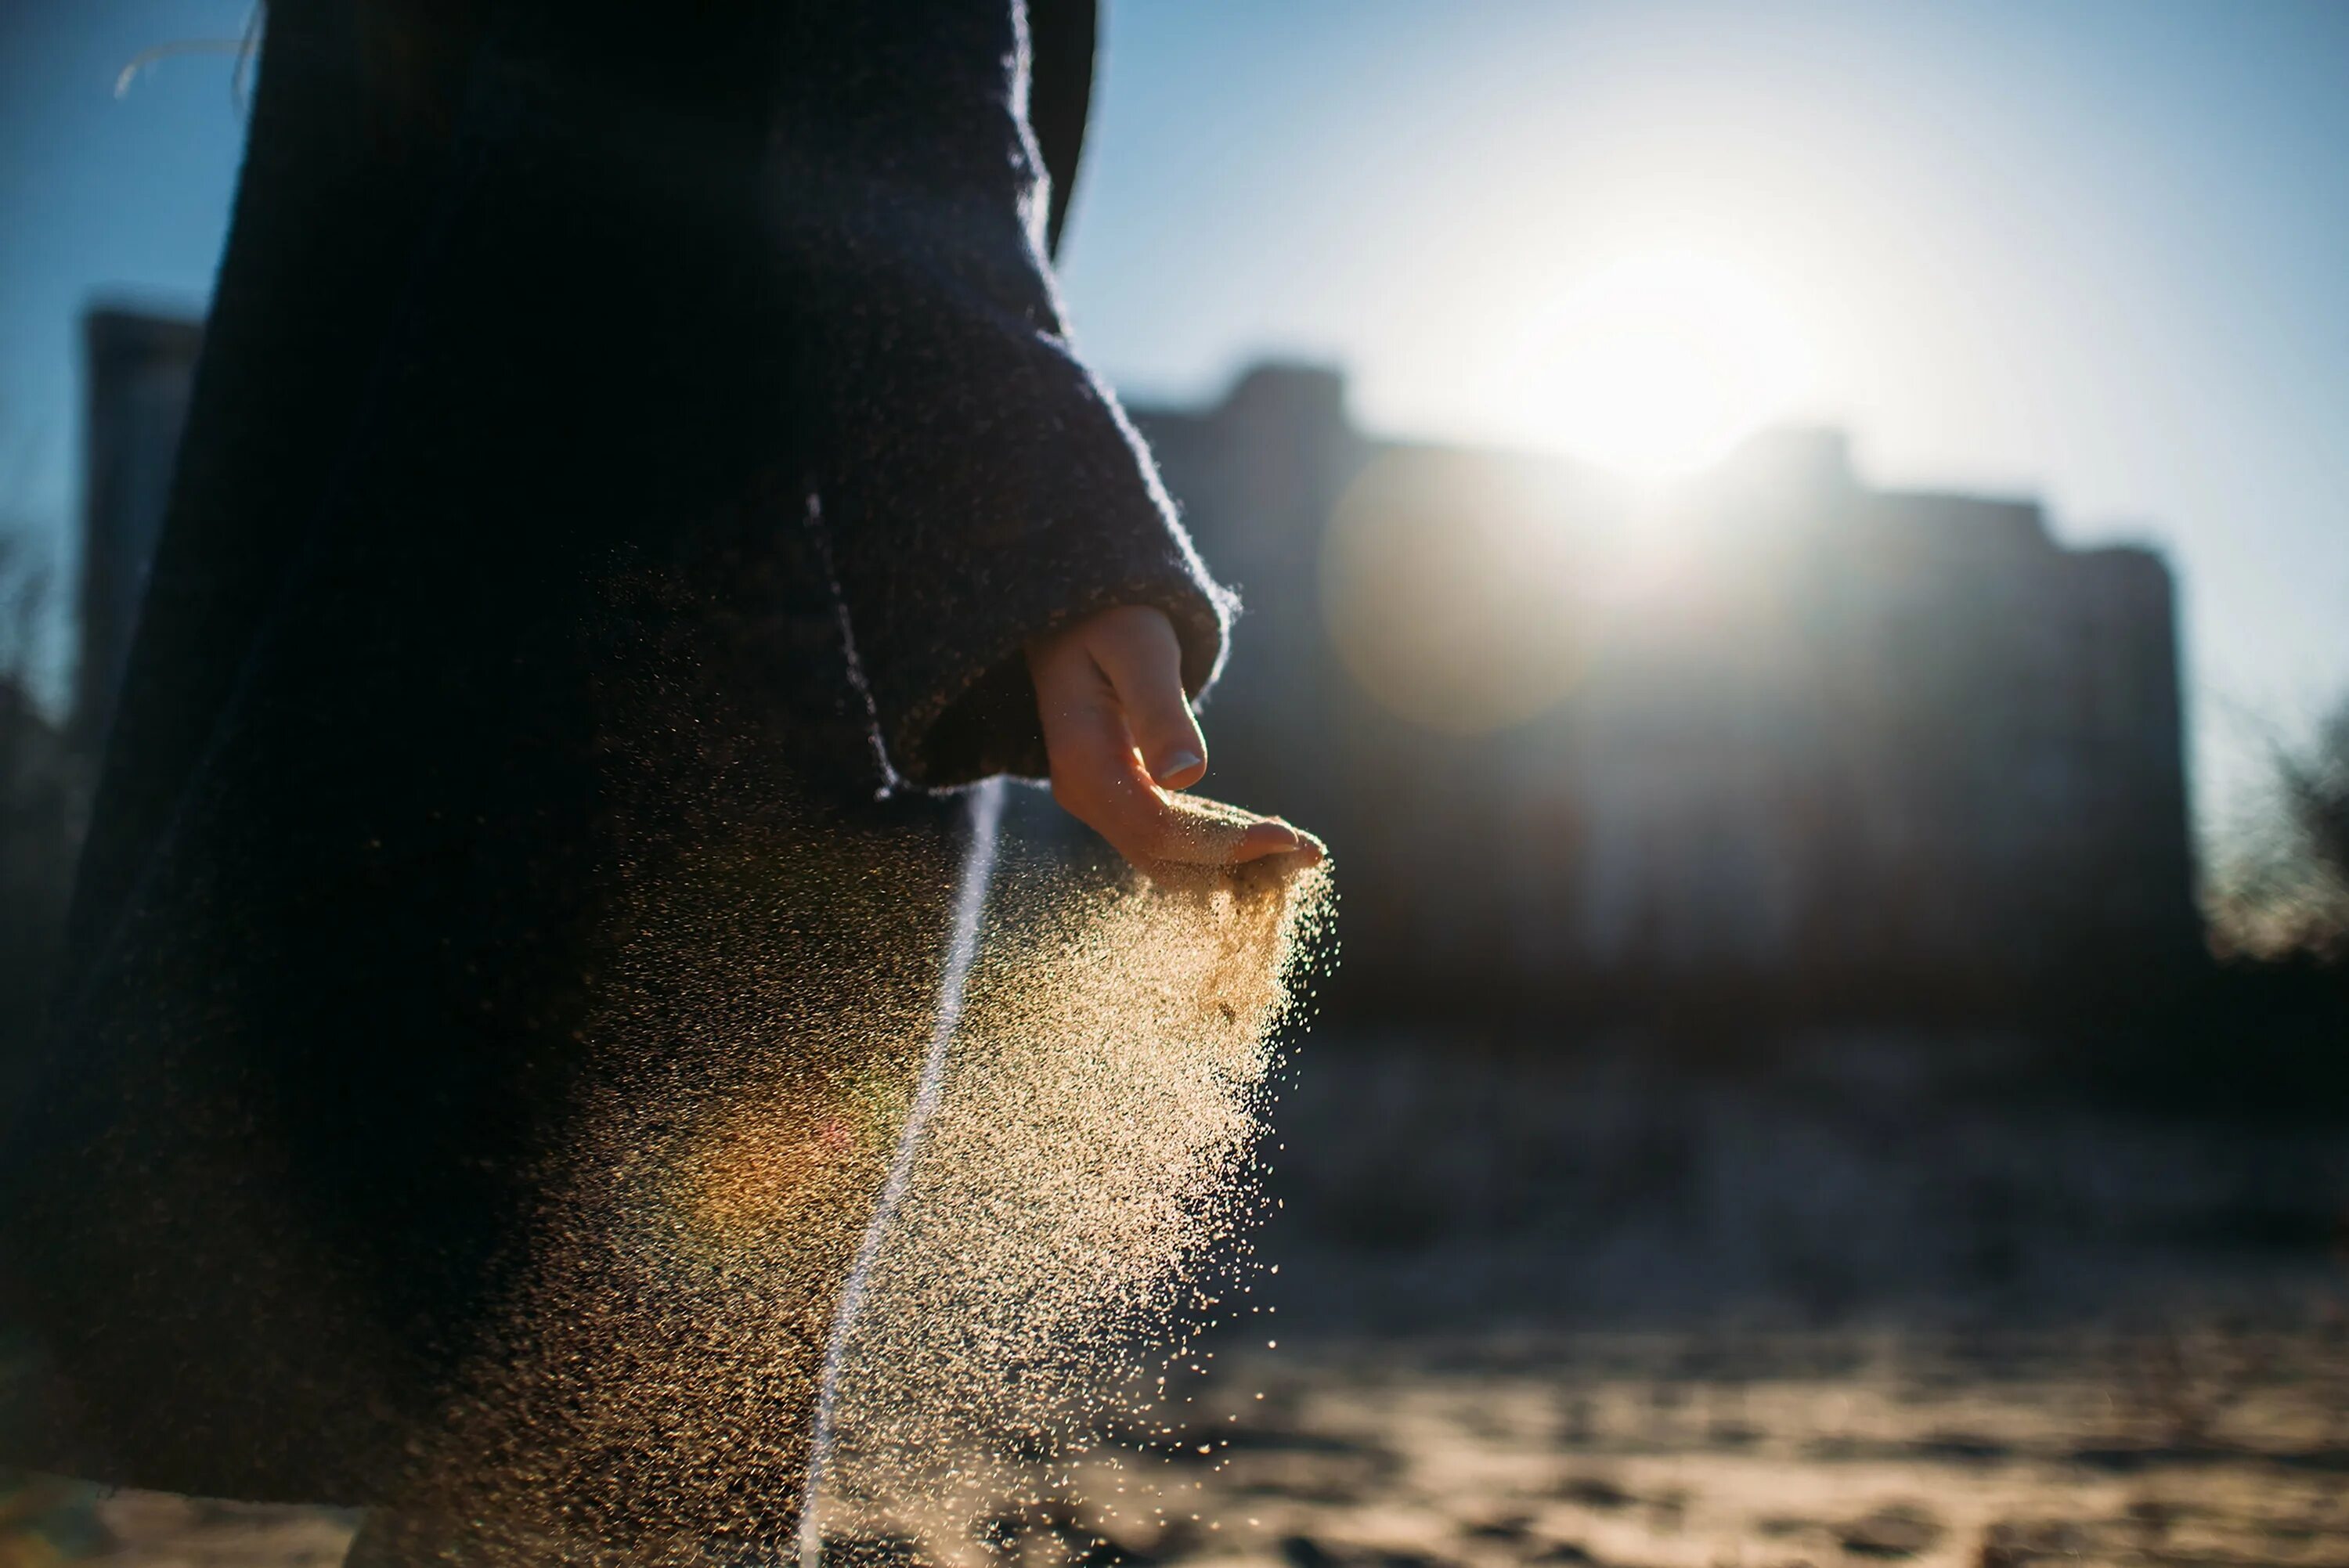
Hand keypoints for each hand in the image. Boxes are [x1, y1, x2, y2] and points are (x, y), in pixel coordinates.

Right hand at [1026, 605, 1322, 868]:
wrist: (1075, 623)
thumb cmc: (1113, 623)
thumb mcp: (1140, 651)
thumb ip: (1160, 711)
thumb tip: (1185, 775)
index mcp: (1084, 762)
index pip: (1157, 827)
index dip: (1223, 842)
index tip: (1288, 838)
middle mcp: (1087, 795)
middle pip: (1165, 855)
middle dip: (1241, 860)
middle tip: (1313, 854)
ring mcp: (1101, 802)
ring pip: (1171, 857)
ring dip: (1237, 859)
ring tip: (1304, 851)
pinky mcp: (1123, 799)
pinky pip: (1172, 837)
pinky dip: (1221, 840)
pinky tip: (1269, 833)